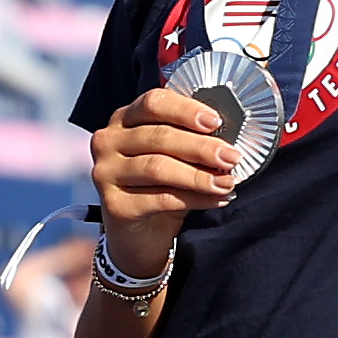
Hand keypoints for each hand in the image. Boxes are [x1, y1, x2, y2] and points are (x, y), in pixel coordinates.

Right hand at [87, 89, 239, 260]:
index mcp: (124, 119)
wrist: (141, 234)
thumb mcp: (175, 156)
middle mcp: (108, 141)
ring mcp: (106, 173)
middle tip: (232, 157)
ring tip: (228, 182)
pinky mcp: (114, 205)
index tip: (216, 122)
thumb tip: (228, 138)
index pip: (153, 103)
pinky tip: (218, 200)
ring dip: (199, 176)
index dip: (185, 110)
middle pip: (159, 136)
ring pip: (158, 167)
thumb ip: (191, 139)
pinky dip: (195, 199)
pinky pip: (161, 198)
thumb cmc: (161, 185)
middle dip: (202, 147)